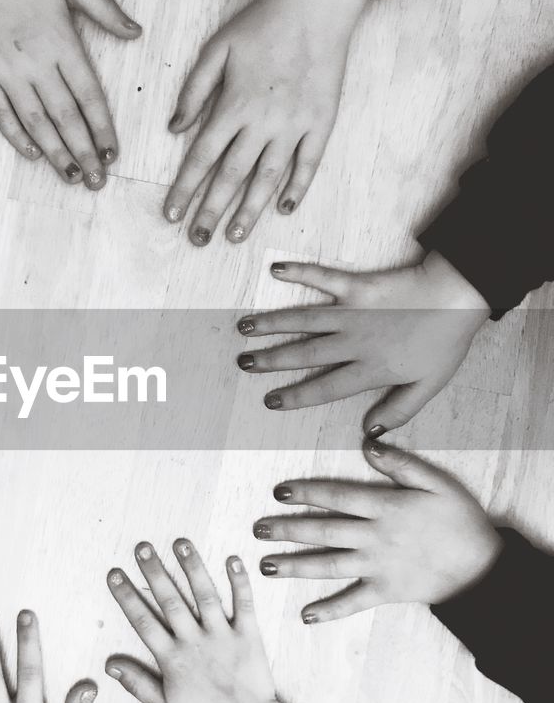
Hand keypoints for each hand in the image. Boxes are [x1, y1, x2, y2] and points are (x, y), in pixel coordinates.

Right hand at [0, 0, 141, 190]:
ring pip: (37, 123)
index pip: (89, 96)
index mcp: (62, 41)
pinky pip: (2, 115)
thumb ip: (104, 8)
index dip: (102, 128)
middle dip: (84, 153)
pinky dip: (18, 138)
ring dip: (56, 154)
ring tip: (73, 177)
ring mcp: (6, 72)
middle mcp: (36, 63)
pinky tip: (34, 155)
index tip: (112, 154)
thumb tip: (136, 32)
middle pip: (66, 118)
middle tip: (98, 182)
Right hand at [105, 538, 281, 702]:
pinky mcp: (249, 636)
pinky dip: (239, 581)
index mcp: (172, 659)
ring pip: (204, 595)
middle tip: (142, 547)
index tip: (115, 574)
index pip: (143, 621)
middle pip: (170, 600)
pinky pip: (244, 604)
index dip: (127, 596)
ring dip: (192, 568)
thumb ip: (138, 683)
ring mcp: (222, 636)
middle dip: (154, 572)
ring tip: (180, 543)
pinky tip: (232, 559)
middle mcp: (194, 641)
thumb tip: (110, 665)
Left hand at [164, 0, 369, 244]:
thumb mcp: (216, 49)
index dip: (184, 189)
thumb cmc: (261, 25)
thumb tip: (174, 129)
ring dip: (249, 210)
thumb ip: (193, 91)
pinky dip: (296, 188)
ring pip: (267, 178)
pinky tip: (283, 209)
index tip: (171, 214)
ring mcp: (294, 125)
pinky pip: (308, 164)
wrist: (314, 6)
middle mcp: (262, 122)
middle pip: (231, 177)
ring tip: (234, 236)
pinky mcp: (321, 123)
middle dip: (210, 211)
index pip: (201, 158)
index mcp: (233, 106)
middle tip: (197, 240)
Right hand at [236, 251, 490, 432]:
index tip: (271, 401)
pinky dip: (300, 272)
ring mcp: (352, 312)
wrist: (458, 296)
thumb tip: (371, 432)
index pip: (325, 388)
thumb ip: (400, 409)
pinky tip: (276, 270)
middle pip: (304, 354)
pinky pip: (323, 278)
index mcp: (370, 369)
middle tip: (244, 364)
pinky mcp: (357, 286)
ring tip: (244, 326)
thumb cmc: (446, 342)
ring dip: (272, 323)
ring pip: (304, 320)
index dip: (296, 396)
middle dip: (271, 360)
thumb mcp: (429, 385)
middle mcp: (353, 342)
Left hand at [254, 440, 502, 622]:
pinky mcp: (385, 592)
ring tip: (266, 566)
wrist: (483, 568)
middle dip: (288, 530)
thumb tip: (368, 445)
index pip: (337, 497)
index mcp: (385, 507)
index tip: (279, 492)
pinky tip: (305, 616)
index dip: (306, 493)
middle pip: (323, 531)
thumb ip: (401, 464)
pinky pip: (353, 602)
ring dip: (295, 566)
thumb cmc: (461, 521)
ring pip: (329, 565)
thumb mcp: (437, 483)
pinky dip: (329, 610)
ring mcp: (377, 566)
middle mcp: (375, 537)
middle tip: (258, 530)